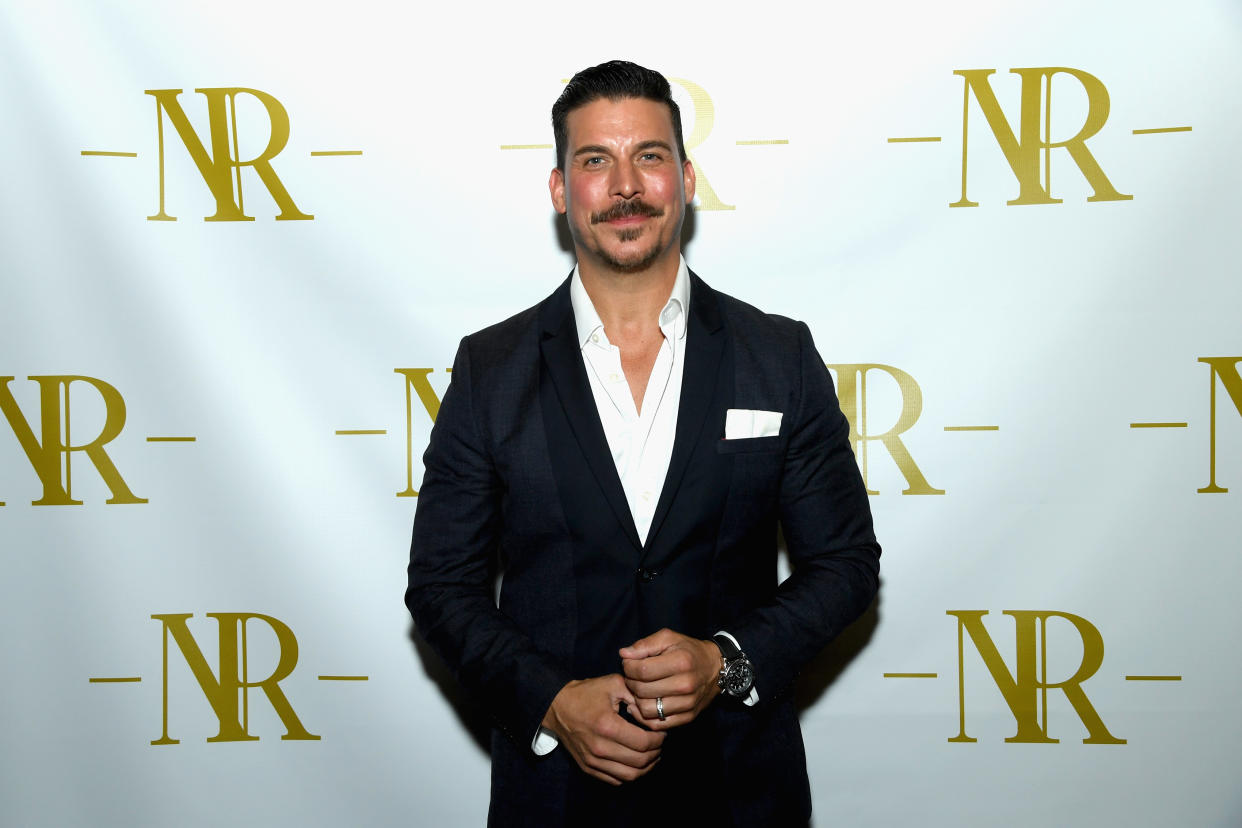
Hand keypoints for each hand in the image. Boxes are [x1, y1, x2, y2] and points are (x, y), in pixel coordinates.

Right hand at [541, 674, 664, 785]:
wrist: (557, 706)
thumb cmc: (586, 693)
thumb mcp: (613, 684)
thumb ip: (636, 696)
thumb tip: (653, 713)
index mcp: (607, 726)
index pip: (644, 743)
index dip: (659, 740)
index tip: (662, 732)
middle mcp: (599, 748)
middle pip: (639, 762)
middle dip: (656, 753)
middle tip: (659, 743)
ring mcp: (592, 761)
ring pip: (630, 776)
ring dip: (646, 767)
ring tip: (651, 754)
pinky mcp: (587, 768)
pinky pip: (615, 780)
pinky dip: (630, 774)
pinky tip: (635, 761)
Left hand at [619, 628, 721, 730]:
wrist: (715, 667)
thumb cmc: (688, 650)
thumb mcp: (668, 638)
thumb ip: (645, 644)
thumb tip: (624, 654)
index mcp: (680, 662)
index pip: (642, 670)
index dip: (628, 667)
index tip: (629, 664)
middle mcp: (685, 685)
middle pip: (642, 690)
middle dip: (630, 682)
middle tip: (633, 676)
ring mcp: (688, 704)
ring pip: (646, 710)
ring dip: (637, 700)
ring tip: (640, 689)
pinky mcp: (688, 717)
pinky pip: (657, 725)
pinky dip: (645, 716)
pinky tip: (645, 703)